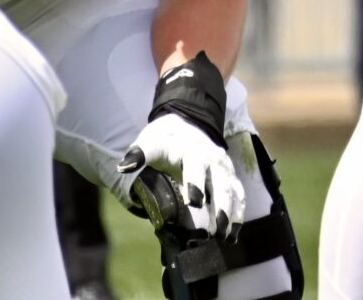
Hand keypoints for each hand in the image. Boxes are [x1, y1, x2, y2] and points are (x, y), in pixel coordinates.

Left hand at [118, 110, 245, 233]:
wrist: (186, 125)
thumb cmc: (165, 138)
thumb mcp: (150, 141)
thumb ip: (139, 153)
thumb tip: (124, 166)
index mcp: (193, 149)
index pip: (196, 166)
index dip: (196, 182)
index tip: (194, 201)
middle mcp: (213, 158)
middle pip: (220, 182)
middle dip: (220, 206)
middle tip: (215, 230)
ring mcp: (224, 168)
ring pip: (233, 191)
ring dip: (231, 214)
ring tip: (224, 237)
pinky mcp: (229, 176)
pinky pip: (239, 194)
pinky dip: (238, 213)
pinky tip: (233, 234)